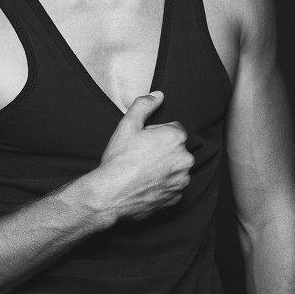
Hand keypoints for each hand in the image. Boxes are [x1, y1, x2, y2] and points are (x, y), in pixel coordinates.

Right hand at [96, 90, 195, 221]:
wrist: (110, 194)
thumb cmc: (119, 160)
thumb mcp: (127, 125)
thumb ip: (144, 105)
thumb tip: (158, 95)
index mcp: (176, 138)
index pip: (174, 129)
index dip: (156, 133)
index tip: (142, 141)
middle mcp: (184, 160)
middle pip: (176, 149)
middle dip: (162, 151)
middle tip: (140, 156)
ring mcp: (181, 181)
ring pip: (175, 169)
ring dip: (164, 168)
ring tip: (141, 171)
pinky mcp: (175, 198)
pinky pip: (172, 187)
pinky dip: (162, 186)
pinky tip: (145, 184)